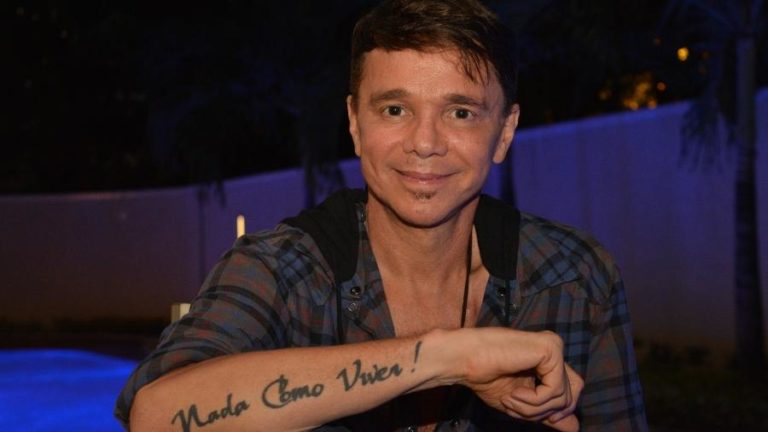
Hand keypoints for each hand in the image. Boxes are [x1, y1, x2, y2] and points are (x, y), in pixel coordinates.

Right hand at [455, 329, 583, 431]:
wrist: (465, 361)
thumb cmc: (486, 378)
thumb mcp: (522, 403)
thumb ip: (547, 412)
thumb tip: (575, 428)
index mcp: (547, 360)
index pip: (571, 389)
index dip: (559, 409)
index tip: (535, 415)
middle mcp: (553, 350)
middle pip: (572, 394)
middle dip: (545, 411)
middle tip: (515, 407)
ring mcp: (553, 347)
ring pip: (563, 395)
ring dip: (534, 408)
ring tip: (509, 399)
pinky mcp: (551, 349)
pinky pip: (555, 389)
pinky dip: (534, 399)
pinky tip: (513, 393)